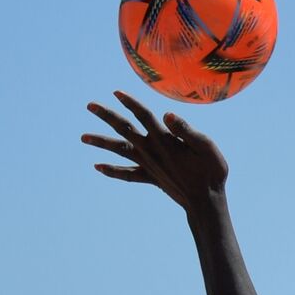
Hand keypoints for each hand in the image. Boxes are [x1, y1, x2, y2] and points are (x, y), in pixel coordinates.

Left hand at [82, 91, 227, 212]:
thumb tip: (166, 114)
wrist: (205, 201)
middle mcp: (151, 151)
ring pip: (120, 150)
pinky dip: (111, 170)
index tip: (116, 92)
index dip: (130, 103)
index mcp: (165, 140)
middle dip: (107, 116)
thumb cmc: (211, 171)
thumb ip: (185, 130)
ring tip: (83, 137)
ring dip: (101, 142)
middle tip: (90, 105)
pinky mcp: (150, 178)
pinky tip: (97, 167)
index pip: (144, 116)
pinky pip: (126, 174)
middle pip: (124, 129)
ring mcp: (148, 165)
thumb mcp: (206, 146)